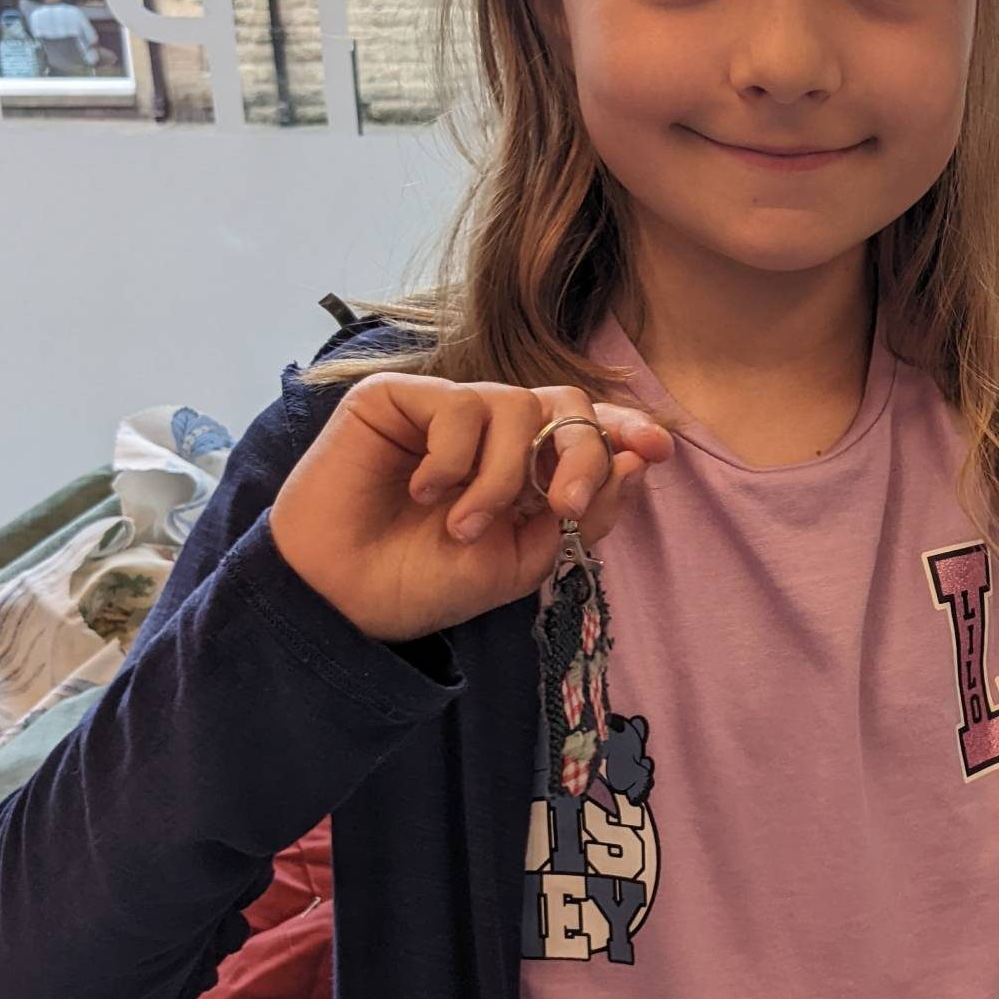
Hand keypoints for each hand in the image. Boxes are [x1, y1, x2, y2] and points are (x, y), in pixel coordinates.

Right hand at [268, 374, 675, 644]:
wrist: (344, 601)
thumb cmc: (425, 582)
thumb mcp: (522, 560)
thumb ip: (581, 512)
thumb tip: (637, 456)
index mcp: (526, 468)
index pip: (586, 428)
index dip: (624, 430)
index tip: (655, 448)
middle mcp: (491, 433)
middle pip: (564, 403)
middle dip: (579, 452)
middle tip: (562, 507)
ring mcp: (445, 411)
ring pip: (514, 404)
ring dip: (501, 476)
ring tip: (462, 526)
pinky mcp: (399, 397)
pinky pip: (459, 403)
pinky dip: (453, 456)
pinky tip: (422, 491)